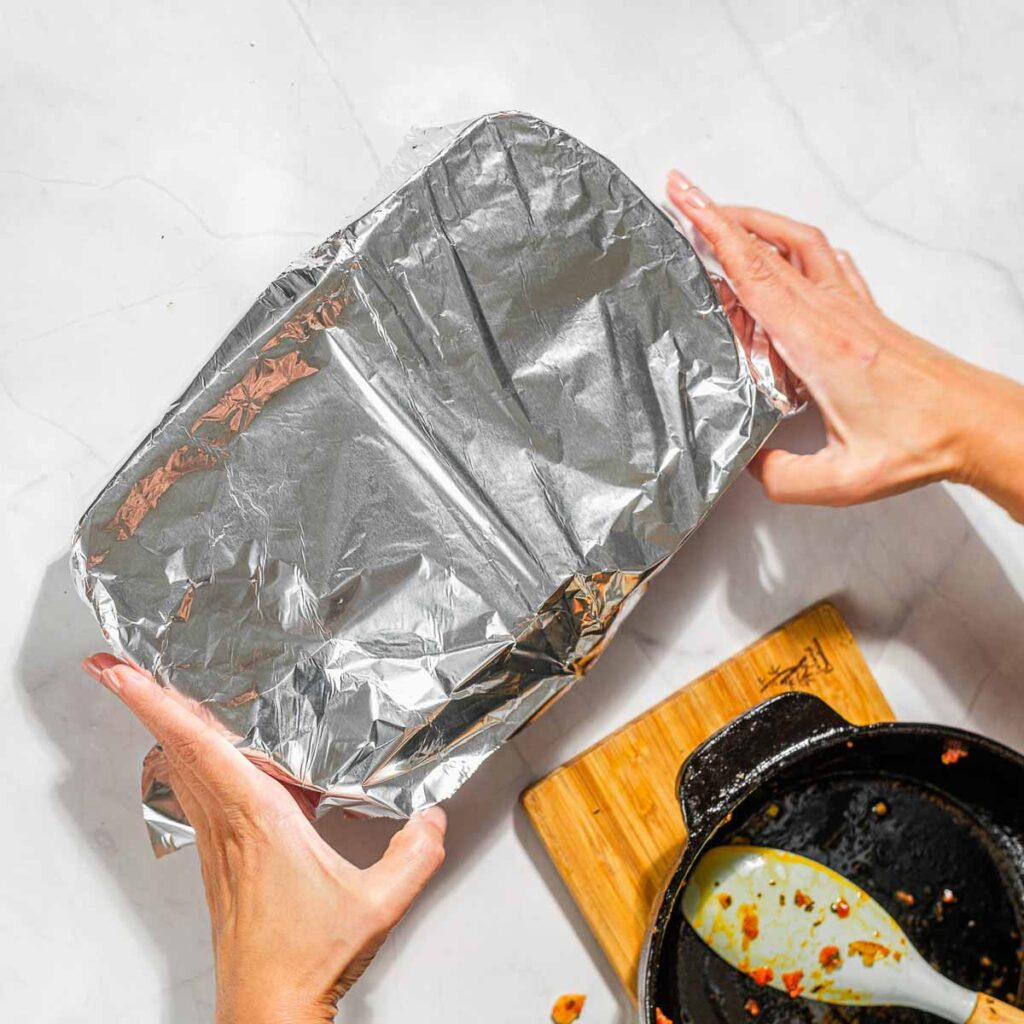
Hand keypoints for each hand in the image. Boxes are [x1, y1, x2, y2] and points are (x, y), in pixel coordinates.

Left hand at [83, 653, 446, 1023]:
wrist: (269, 1010)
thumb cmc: (307, 959)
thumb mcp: (378, 904)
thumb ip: (414, 853)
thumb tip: (432, 817)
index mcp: (258, 819)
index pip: (200, 748)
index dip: (157, 705)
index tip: (121, 673)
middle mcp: (228, 824)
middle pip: (177, 749)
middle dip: (142, 702)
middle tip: (114, 663)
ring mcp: (218, 843)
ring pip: (182, 769)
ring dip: (160, 728)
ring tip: (146, 692)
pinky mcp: (220, 860)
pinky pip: (196, 793)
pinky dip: (186, 760)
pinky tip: (199, 755)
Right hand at [667, 171, 1023, 519]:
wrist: (977, 424)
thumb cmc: (920, 441)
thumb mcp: (843, 479)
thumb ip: (782, 476)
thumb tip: (746, 464)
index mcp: (817, 344)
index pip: (755, 276)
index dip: (715, 235)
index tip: (687, 201)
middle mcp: (832, 314)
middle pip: (768, 248)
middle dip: (720, 215)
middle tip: (684, 195)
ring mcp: (851, 309)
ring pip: (798, 244)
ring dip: (756, 222)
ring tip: (722, 216)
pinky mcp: (865, 314)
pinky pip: (825, 262)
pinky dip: (794, 245)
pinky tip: (786, 249)